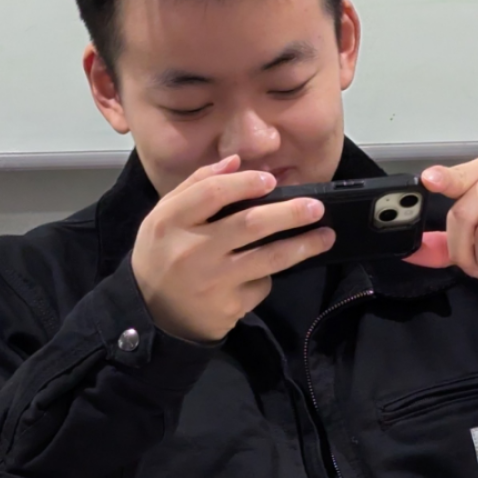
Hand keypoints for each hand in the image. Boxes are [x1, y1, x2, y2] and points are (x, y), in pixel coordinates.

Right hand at [131, 154, 335, 342]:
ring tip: (326, 236)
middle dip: (289, 213)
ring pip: (267, 258)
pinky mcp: (228, 307)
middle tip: (316, 207)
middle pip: (249, 224)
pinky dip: (266, 277)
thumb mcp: (164, 217)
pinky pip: (259, 285)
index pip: (213, 193)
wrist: (151, 315)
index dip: (246, 183)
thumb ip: (195, 186)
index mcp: (171, 221)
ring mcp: (212, 281)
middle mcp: (191, 251)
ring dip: (302, 246)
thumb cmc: (162, 255)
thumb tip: (236, 162)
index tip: (271, 180)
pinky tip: (265, 273)